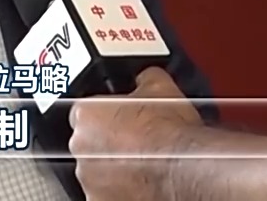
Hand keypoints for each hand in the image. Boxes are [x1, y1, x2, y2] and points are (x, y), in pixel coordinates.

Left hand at [68, 67, 204, 200]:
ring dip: (113, 167)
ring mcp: (89, 178)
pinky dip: (120, 190)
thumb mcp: (160, 86)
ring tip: (141, 163)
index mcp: (85, 114)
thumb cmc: (171, 132)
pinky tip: (141, 183)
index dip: (106, 114)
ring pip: (96, 170)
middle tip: (134, 142)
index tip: (120, 118)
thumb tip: (145, 76)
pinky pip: (106, 193)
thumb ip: (143, 78)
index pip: (85, 111)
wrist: (186, 168)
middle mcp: (80, 146)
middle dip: (107, 142)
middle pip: (88, 141)